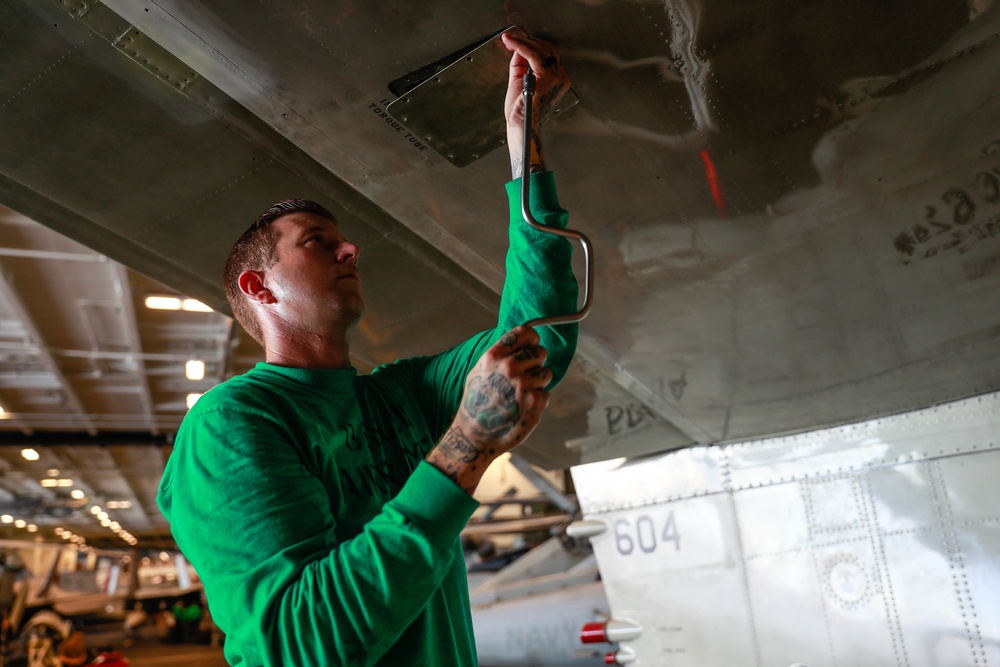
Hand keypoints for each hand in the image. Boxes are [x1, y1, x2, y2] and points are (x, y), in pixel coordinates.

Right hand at [427, 326, 552, 493]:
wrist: (473, 435)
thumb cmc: (477, 403)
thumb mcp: (479, 371)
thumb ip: (499, 355)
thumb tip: (519, 342)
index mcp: (494, 356)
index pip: (526, 333)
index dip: (532, 340)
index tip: (531, 347)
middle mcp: (509, 367)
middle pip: (540, 352)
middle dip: (536, 364)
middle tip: (524, 379)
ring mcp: (523, 384)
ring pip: (547, 373)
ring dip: (538, 384)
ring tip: (520, 396)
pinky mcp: (534, 402)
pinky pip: (546, 394)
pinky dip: (538, 402)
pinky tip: (522, 409)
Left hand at [501, 28, 569, 178]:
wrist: (521, 128)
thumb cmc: (521, 113)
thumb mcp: (520, 83)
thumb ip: (521, 66)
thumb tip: (518, 50)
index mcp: (556, 80)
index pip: (547, 55)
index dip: (531, 45)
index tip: (515, 41)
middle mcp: (560, 78)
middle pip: (547, 49)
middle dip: (527, 41)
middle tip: (511, 38)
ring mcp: (555, 78)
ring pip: (541, 49)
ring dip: (523, 42)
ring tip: (509, 39)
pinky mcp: (546, 79)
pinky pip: (533, 55)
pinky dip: (521, 46)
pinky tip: (512, 43)